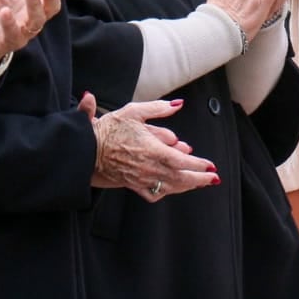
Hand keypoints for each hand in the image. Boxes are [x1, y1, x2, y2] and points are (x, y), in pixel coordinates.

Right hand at [80, 93, 217, 199]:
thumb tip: (178, 105)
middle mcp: (149, 168)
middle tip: (212, 178)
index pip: (182, 160)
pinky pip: (153, 194)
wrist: (85, 150)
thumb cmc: (109, 130)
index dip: (198, 165)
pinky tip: (172, 188)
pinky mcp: (132, 185)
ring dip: (187, 186)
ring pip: (169, 187)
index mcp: (152, 150)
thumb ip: (158, 109)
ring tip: (199, 183)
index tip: (210, 165)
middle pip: (180, 178)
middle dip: (199, 179)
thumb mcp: (134, 111)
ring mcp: (141, 179)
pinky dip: (166, 192)